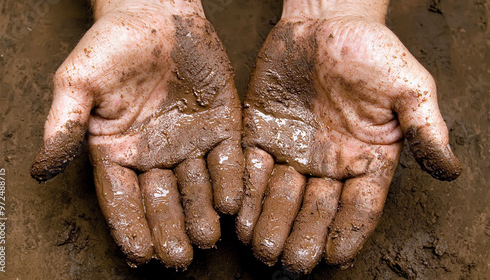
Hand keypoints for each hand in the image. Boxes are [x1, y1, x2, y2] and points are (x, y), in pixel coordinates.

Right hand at [30, 0, 242, 268]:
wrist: (156, 14)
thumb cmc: (111, 46)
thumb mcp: (78, 84)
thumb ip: (64, 126)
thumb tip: (41, 170)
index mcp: (119, 152)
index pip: (122, 198)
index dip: (129, 226)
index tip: (138, 254)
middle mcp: (155, 154)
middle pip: (162, 202)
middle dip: (169, 231)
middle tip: (177, 259)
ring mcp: (190, 142)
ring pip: (197, 187)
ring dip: (202, 214)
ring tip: (205, 238)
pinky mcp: (220, 126)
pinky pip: (226, 159)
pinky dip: (229, 179)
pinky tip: (230, 201)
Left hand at [236, 0, 460, 273]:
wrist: (323, 23)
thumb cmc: (369, 51)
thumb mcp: (408, 86)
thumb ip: (425, 128)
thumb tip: (451, 171)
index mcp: (366, 159)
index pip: (359, 206)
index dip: (348, 232)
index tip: (336, 258)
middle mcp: (328, 163)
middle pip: (316, 210)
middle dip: (304, 236)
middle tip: (292, 263)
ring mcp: (293, 151)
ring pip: (281, 196)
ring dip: (271, 223)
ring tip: (262, 249)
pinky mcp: (261, 136)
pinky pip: (253, 170)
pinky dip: (247, 193)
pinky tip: (240, 216)